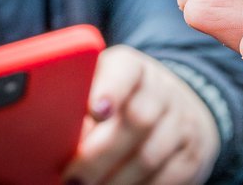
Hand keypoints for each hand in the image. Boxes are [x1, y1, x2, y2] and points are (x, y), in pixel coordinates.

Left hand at [64, 45, 219, 184]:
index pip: (125, 71)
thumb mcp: (99, 88)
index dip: (111, 90)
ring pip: (149, 155)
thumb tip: (50, 136)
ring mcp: (182, 121)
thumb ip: (77, 103)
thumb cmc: (118, 103)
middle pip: (138, 120)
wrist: (173, 111)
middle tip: (72, 176)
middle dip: (100, 154)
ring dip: (115, 180)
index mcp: (131, 68)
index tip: (96, 111)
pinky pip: (167, 178)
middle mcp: (162, 89)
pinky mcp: (192, 153)